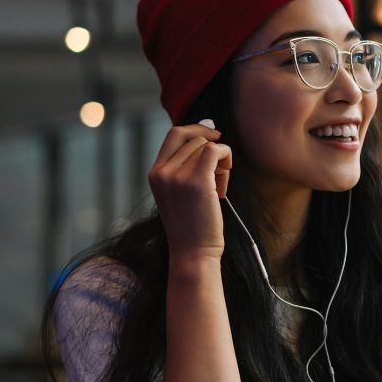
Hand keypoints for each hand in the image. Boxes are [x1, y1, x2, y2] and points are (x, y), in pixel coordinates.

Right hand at [148, 121, 232, 259]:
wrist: (193, 252)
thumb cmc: (193, 224)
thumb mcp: (180, 191)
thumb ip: (188, 164)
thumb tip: (210, 129)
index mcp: (155, 173)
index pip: (175, 134)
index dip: (197, 129)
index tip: (214, 137)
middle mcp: (162, 172)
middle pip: (195, 139)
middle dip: (212, 152)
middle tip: (219, 175)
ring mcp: (177, 175)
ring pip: (206, 145)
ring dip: (221, 160)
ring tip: (219, 186)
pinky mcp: (197, 181)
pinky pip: (215, 150)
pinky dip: (226, 156)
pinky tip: (225, 177)